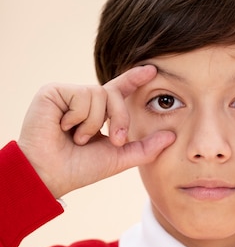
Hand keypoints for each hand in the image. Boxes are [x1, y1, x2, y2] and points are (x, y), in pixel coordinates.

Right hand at [17, 66, 175, 197]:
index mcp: (97, 112)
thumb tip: (172, 136)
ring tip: (77, 138)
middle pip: (114, 93)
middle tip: (112, 139)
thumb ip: (145, 148)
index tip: (152, 70)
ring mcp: (68, 94)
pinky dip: (78, 118)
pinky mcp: (54, 92)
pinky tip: (63, 128)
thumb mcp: (118, 158)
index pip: (119, 91)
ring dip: (93, 123)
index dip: (134, 79)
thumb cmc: (79, 169)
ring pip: (98, 94)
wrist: (51, 175)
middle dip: (120, 118)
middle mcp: (83, 100)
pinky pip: (82, 96)